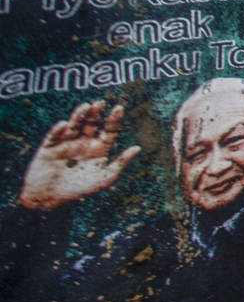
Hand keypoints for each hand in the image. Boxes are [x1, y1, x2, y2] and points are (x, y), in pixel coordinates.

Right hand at [18, 100, 140, 209]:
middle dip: (96, 113)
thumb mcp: (105, 177)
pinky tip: (64, 125)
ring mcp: (66, 143)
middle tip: (101, 102)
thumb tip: (138, 148)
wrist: (51, 199)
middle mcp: (83, 143)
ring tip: (86, 106)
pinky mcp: (48, 148)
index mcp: (99, 148)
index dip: (114, 120)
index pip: (109, 131)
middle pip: (91, 124)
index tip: (120, 108)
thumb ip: (121, 163)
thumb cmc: (81, 189)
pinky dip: (58, 131)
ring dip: (79, 116)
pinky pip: (53, 137)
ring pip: (74, 126)